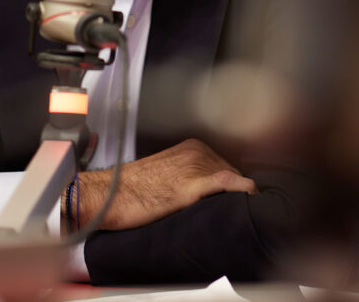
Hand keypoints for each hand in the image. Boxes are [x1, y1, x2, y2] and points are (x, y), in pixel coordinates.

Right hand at [73, 138, 256, 230]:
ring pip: (232, 179)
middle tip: (232, 209)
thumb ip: (187, 177)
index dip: (230, 186)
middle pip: (231, 172)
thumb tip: (207, 193)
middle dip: (232, 192)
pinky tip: (250, 196)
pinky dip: (242, 189)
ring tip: (236, 211)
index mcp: (190, 148)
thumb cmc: (131, 191)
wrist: (109, 196)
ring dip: (236, 195)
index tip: (233, 199)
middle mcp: (196, 151)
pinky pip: (228, 182)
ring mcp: (195, 165)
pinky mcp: (193, 183)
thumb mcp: (165, 176)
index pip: (224, 166)